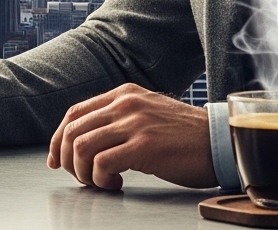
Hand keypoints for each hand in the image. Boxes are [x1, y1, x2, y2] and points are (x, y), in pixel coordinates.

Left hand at [47, 83, 215, 190]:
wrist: (220, 142)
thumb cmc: (185, 136)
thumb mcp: (147, 114)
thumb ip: (119, 118)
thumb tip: (84, 140)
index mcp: (124, 93)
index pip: (74, 113)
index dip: (58, 139)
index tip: (56, 160)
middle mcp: (125, 103)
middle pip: (72, 130)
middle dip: (68, 160)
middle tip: (81, 177)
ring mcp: (134, 122)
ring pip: (81, 147)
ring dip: (83, 172)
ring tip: (100, 181)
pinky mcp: (144, 145)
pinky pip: (102, 163)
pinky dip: (101, 179)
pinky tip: (117, 183)